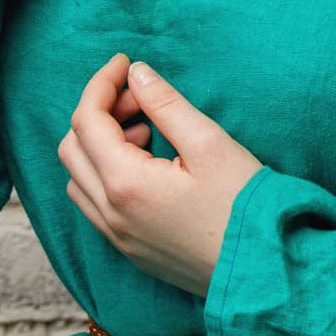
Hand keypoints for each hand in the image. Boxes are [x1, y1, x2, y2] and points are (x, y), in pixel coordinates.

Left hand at [58, 53, 264, 299]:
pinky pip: (95, 206)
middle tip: (137, 97)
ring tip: (146, 131)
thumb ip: (165, 104)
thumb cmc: (244, 206)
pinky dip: (105, 174)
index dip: (101, 83)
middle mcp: (111, 215)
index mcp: (125, 184)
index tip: (126, 62)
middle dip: (97, 112)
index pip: (86, 120)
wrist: (264, 273)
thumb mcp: (208, 143)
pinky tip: (146, 165)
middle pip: (72, 149)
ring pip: (79, 179)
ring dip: (99, 145)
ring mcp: (118, 239)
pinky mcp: (131, 252)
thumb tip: (136, 74)